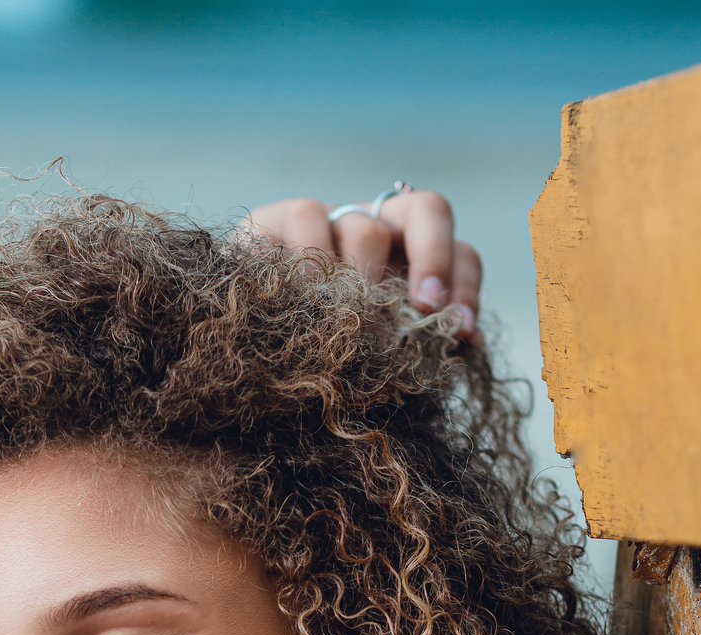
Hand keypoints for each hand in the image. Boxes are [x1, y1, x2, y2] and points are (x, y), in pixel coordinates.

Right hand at [244, 188, 482, 340]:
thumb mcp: (371, 356)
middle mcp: (374, 230)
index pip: (458, 253)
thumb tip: (466, 342)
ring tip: (348, 321)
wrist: (234, 346)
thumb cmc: (314, 358)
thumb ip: (418, 346)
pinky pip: (308, 218)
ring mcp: (327, 220)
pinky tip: (304, 298)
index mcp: (406, 262)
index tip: (460, 330)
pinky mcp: (276, 220)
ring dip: (364, 277)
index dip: (465, 285)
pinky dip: (312, 259)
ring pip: (363, 226)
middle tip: (424, 307)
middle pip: (427, 210)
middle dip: (434, 258)